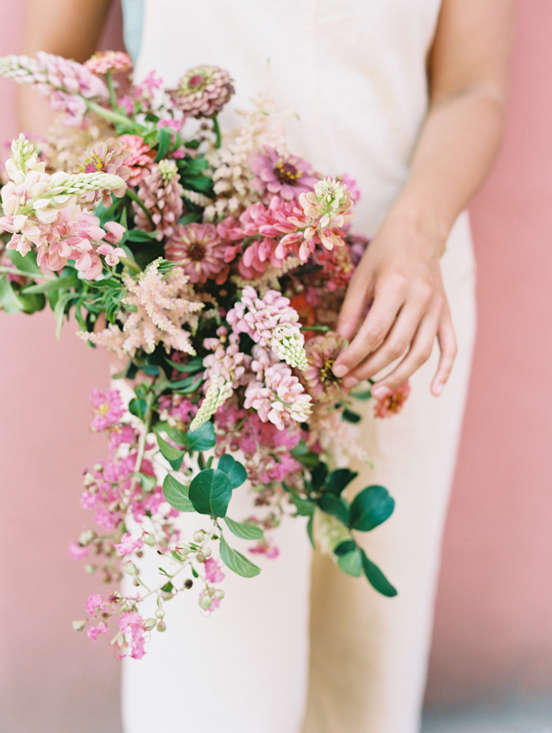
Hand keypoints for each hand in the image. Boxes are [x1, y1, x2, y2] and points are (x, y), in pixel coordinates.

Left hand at [332, 212, 456, 397]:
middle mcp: (420, 300)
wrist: (419, 232)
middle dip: (370, 369)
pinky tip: (434, 391)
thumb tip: (340, 341)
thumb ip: (350, 309)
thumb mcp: (361, 275)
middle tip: (350, 381)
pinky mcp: (446, 314)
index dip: (354, 355)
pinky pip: (450, 347)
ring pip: (420, 353)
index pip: (373, 332)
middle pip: (395, 347)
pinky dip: (444, 371)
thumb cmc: (385, 253)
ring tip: (376, 392)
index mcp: (396, 287)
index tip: (339, 369)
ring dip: (398, 377)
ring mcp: (437, 308)